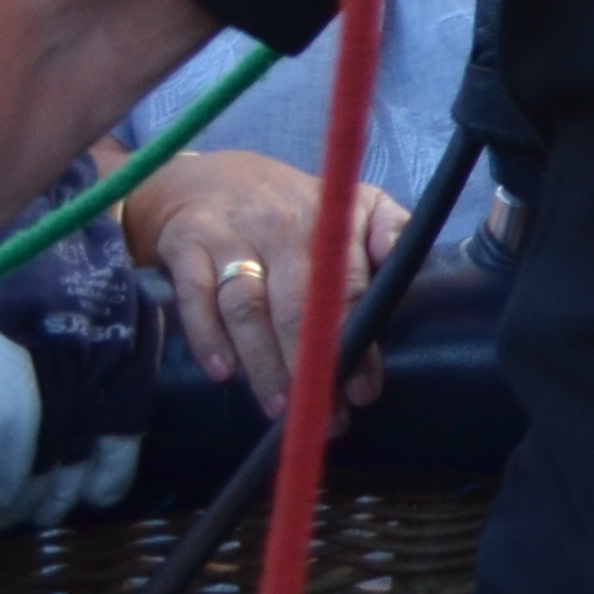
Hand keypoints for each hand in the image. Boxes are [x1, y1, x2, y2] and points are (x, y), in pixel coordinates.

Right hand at [129, 152, 402, 416]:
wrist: (206, 178)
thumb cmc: (293, 204)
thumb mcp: (353, 201)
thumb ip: (389, 228)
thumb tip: (407, 259)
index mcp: (330, 220)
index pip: (349, 288)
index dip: (357, 341)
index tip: (364, 390)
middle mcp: (281, 227)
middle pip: (297, 305)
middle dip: (312, 366)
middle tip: (323, 415)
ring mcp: (230, 237)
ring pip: (247, 307)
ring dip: (264, 364)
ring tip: (280, 409)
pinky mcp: (186, 247)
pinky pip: (195, 298)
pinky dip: (207, 337)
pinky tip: (223, 373)